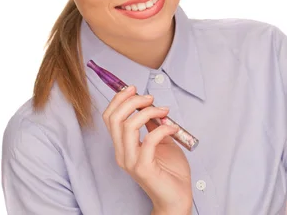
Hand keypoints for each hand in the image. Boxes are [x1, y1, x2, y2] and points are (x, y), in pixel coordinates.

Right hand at [103, 85, 191, 213]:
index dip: (119, 99)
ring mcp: (131, 161)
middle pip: (115, 118)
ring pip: (128, 126)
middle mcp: (122, 153)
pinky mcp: (143, 168)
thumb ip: (152, 125)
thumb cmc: (170, 171)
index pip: (109, 117)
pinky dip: (162, 128)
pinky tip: (172, 127)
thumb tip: (151, 105)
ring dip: (148, 112)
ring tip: (164, 111)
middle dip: (132, 101)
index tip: (133, 89)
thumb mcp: (161, 140)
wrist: (177, 198)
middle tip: (149, 98)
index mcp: (122, 146)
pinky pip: (149, 140)